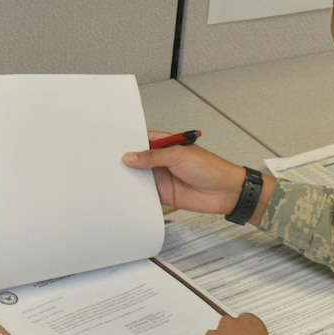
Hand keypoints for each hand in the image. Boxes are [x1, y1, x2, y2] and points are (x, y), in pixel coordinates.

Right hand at [123, 136, 268, 219]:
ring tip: (113, 177)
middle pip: (138, 159)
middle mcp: (162, 161)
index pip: (142, 140)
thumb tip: (131, 156)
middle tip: (107, 161)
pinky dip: (137, 194)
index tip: (112, 143)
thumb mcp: (179, 156)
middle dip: (125, 161)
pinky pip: (146, 194)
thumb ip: (153, 156)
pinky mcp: (164, 194)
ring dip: (130, 178)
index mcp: (166, 145)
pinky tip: (127, 193)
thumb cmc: (211, 168)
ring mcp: (162, 177)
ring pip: (140, 177)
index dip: (128, 142)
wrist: (225, 192)